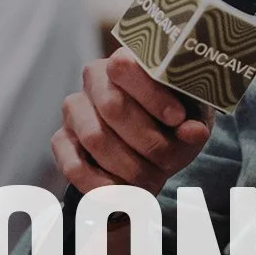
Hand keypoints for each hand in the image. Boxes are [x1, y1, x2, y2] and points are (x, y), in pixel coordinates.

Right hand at [54, 48, 211, 195]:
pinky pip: (72, 165)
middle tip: (168, 161)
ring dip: (128, 166)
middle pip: (113, 106)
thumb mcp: (192, 118)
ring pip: (94, 137)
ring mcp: (74, 108)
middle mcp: (94, 78)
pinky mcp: (61, 139)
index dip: (151, 94)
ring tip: (152, 181)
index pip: (126, 66)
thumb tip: (194, 131)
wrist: (155, 144)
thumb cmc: (176, 122)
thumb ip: (194, 123)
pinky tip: (125, 194)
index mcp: (128, 59)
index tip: (177, 119)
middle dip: (146, 140)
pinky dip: (101, 185)